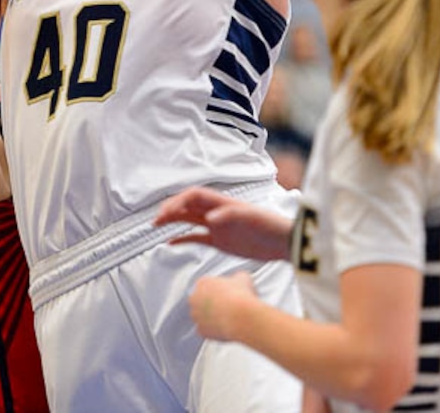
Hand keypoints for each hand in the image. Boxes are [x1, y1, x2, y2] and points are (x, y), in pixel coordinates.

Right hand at [154, 186, 292, 259]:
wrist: (283, 242)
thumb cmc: (270, 226)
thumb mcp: (251, 219)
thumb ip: (230, 217)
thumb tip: (210, 219)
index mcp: (222, 202)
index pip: (194, 196)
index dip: (179, 201)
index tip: (167, 212)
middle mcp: (217, 212)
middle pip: (188, 206)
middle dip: (170, 210)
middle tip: (155, 220)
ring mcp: (217, 226)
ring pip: (189, 219)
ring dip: (173, 221)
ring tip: (156, 226)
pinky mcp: (220, 241)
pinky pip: (196, 237)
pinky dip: (183, 239)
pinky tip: (170, 242)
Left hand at [189, 271, 256, 340]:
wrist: (241, 316)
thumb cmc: (241, 295)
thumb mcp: (242, 277)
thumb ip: (236, 277)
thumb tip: (239, 280)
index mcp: (202, 282)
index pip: (206, 285)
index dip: (217, 290)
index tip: (226, 294)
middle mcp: (195, 298)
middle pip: (201, 300)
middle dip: (211, 303)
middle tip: (225, 306)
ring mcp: (196, 315)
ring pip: (202, 316)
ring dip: (211, 317)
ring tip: (226, 318)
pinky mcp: (201, 330)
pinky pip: (206, 330)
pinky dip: (213, 330)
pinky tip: (224, 327)